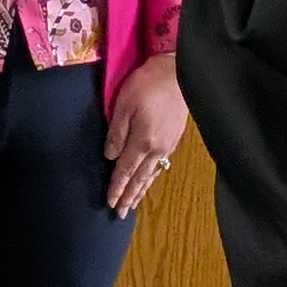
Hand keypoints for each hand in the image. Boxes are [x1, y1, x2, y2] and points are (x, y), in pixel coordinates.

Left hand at [105, 57, 188, 216]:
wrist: (176, 73)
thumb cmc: (146, 85)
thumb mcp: (123, 105)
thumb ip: (116, 133)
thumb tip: (109, 157)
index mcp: (142, 142)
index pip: (125, 170)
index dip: (117, 188)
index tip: (110, 203)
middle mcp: (157, 149)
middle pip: (140, 178)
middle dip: (129, 196)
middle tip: (120, 213)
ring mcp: (168, 145)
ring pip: (152, 174)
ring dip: (141, 191)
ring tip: (133, 204)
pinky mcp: (174, 139)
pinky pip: (160, 166)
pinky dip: (152, 178)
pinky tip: (150, 180)